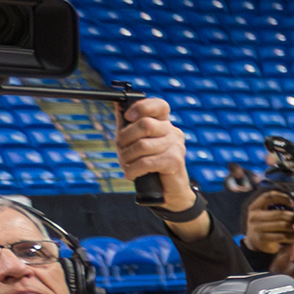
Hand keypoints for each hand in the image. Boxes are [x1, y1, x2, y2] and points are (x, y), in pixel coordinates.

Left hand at [116, 97, 196, 211]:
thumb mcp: (134, 141)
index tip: (128, 118)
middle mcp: (173, 132)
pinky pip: (146, 162)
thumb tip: (117, 102)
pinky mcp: (174, 162)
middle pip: (146, 125)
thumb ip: (128, 123)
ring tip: (127, 165)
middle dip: (125, 138)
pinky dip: (133, 170)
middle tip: (121, 150)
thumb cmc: (149, 165)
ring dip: (127, 157)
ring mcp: (176, 147)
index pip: (159, 106)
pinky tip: (131, 174)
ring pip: (143, 145)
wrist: (167, 191)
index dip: (142, 107)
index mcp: (164, 124)